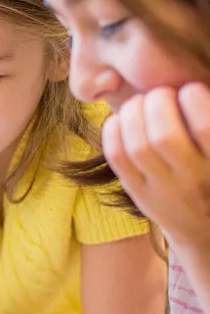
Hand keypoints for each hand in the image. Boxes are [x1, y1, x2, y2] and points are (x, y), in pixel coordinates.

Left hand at [104, 84, 209, 252]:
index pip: (206, 128)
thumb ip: (207, 124)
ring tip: (140, 101)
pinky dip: (113, 131)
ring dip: (134, 114)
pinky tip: (121, 118)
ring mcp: (161, 189)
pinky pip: (117, 158)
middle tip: (159, 92)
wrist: (204, 228)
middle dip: (158, 104)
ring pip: (137, 147)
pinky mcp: (137, 193)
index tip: (189, 88)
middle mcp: (192, 180)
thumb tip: (188, 85)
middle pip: (165, 137)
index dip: (194, 100)